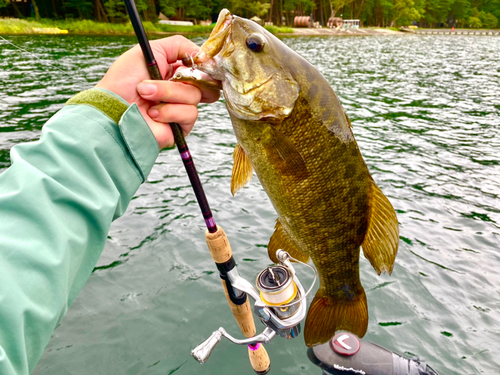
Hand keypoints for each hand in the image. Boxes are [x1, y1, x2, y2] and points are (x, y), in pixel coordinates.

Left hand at [96, 35, 219, 148]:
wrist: (113, 107)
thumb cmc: (125, 79)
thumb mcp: (152, 50)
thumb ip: (180, 46)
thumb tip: (203, 55)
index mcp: (173, 73)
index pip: (201, 69)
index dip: (204, 66)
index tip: (200, 62)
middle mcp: (178, 91)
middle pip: (204, 82)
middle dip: (186, 78)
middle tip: (170, 78)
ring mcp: (180, 110)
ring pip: (194, 97)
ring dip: (168, 93)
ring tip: (146, 94)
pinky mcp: (180, 128)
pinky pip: (189, 114)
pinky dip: (169, 111)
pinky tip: (152, 113)